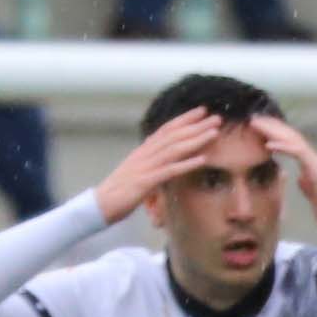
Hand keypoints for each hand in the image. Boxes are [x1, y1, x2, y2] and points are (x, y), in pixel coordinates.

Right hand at [93, 106, 231, 222]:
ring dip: (196, 140)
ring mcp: (145, 167)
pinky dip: (187, 164)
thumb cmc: (119, 191)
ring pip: (174, 149)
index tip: (202, 110)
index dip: (185, 119)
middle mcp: (145, 154)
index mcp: (143, 150)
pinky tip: (202, 160)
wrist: (99, 205)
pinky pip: (169, 171)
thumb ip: (150, 161)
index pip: (166, 129)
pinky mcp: (145, 182)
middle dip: (196, 125)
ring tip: (214, 133)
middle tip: (216, 117)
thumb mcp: (136, 171)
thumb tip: (163, 156)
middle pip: (174, 135)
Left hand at [253, 113, 316, 231]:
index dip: (276, 133)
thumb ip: (306, 183)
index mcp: (311, 164)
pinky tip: (269, 145)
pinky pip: (298, 153)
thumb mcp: (313, 193)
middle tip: (254, 119)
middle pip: (291, 136)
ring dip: (274, 131)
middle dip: (272, 126)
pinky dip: (283, 147)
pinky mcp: (316, 170)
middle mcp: (314, 159)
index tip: (260, 127)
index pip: (292, 143)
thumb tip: (299, 177)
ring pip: (294, 140)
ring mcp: (316, 163)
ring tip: (257, 125)